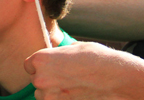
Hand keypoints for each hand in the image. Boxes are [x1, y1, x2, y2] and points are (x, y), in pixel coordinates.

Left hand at [24, 42, 143, 99]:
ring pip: (44, 95)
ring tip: (73, 85)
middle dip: (47, 79)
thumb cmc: (97, 59)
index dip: (39, 65)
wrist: (115, 78)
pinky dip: (62, 99)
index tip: (49, 67)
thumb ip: (60, 53)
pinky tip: (76, 93)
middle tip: (66, 76)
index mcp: (41, 59)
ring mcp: (50, 97)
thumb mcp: (75, 48)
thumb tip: (59, 54)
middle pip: (36, 81)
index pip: (28, 65)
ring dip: (54, 92)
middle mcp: (41, 79)